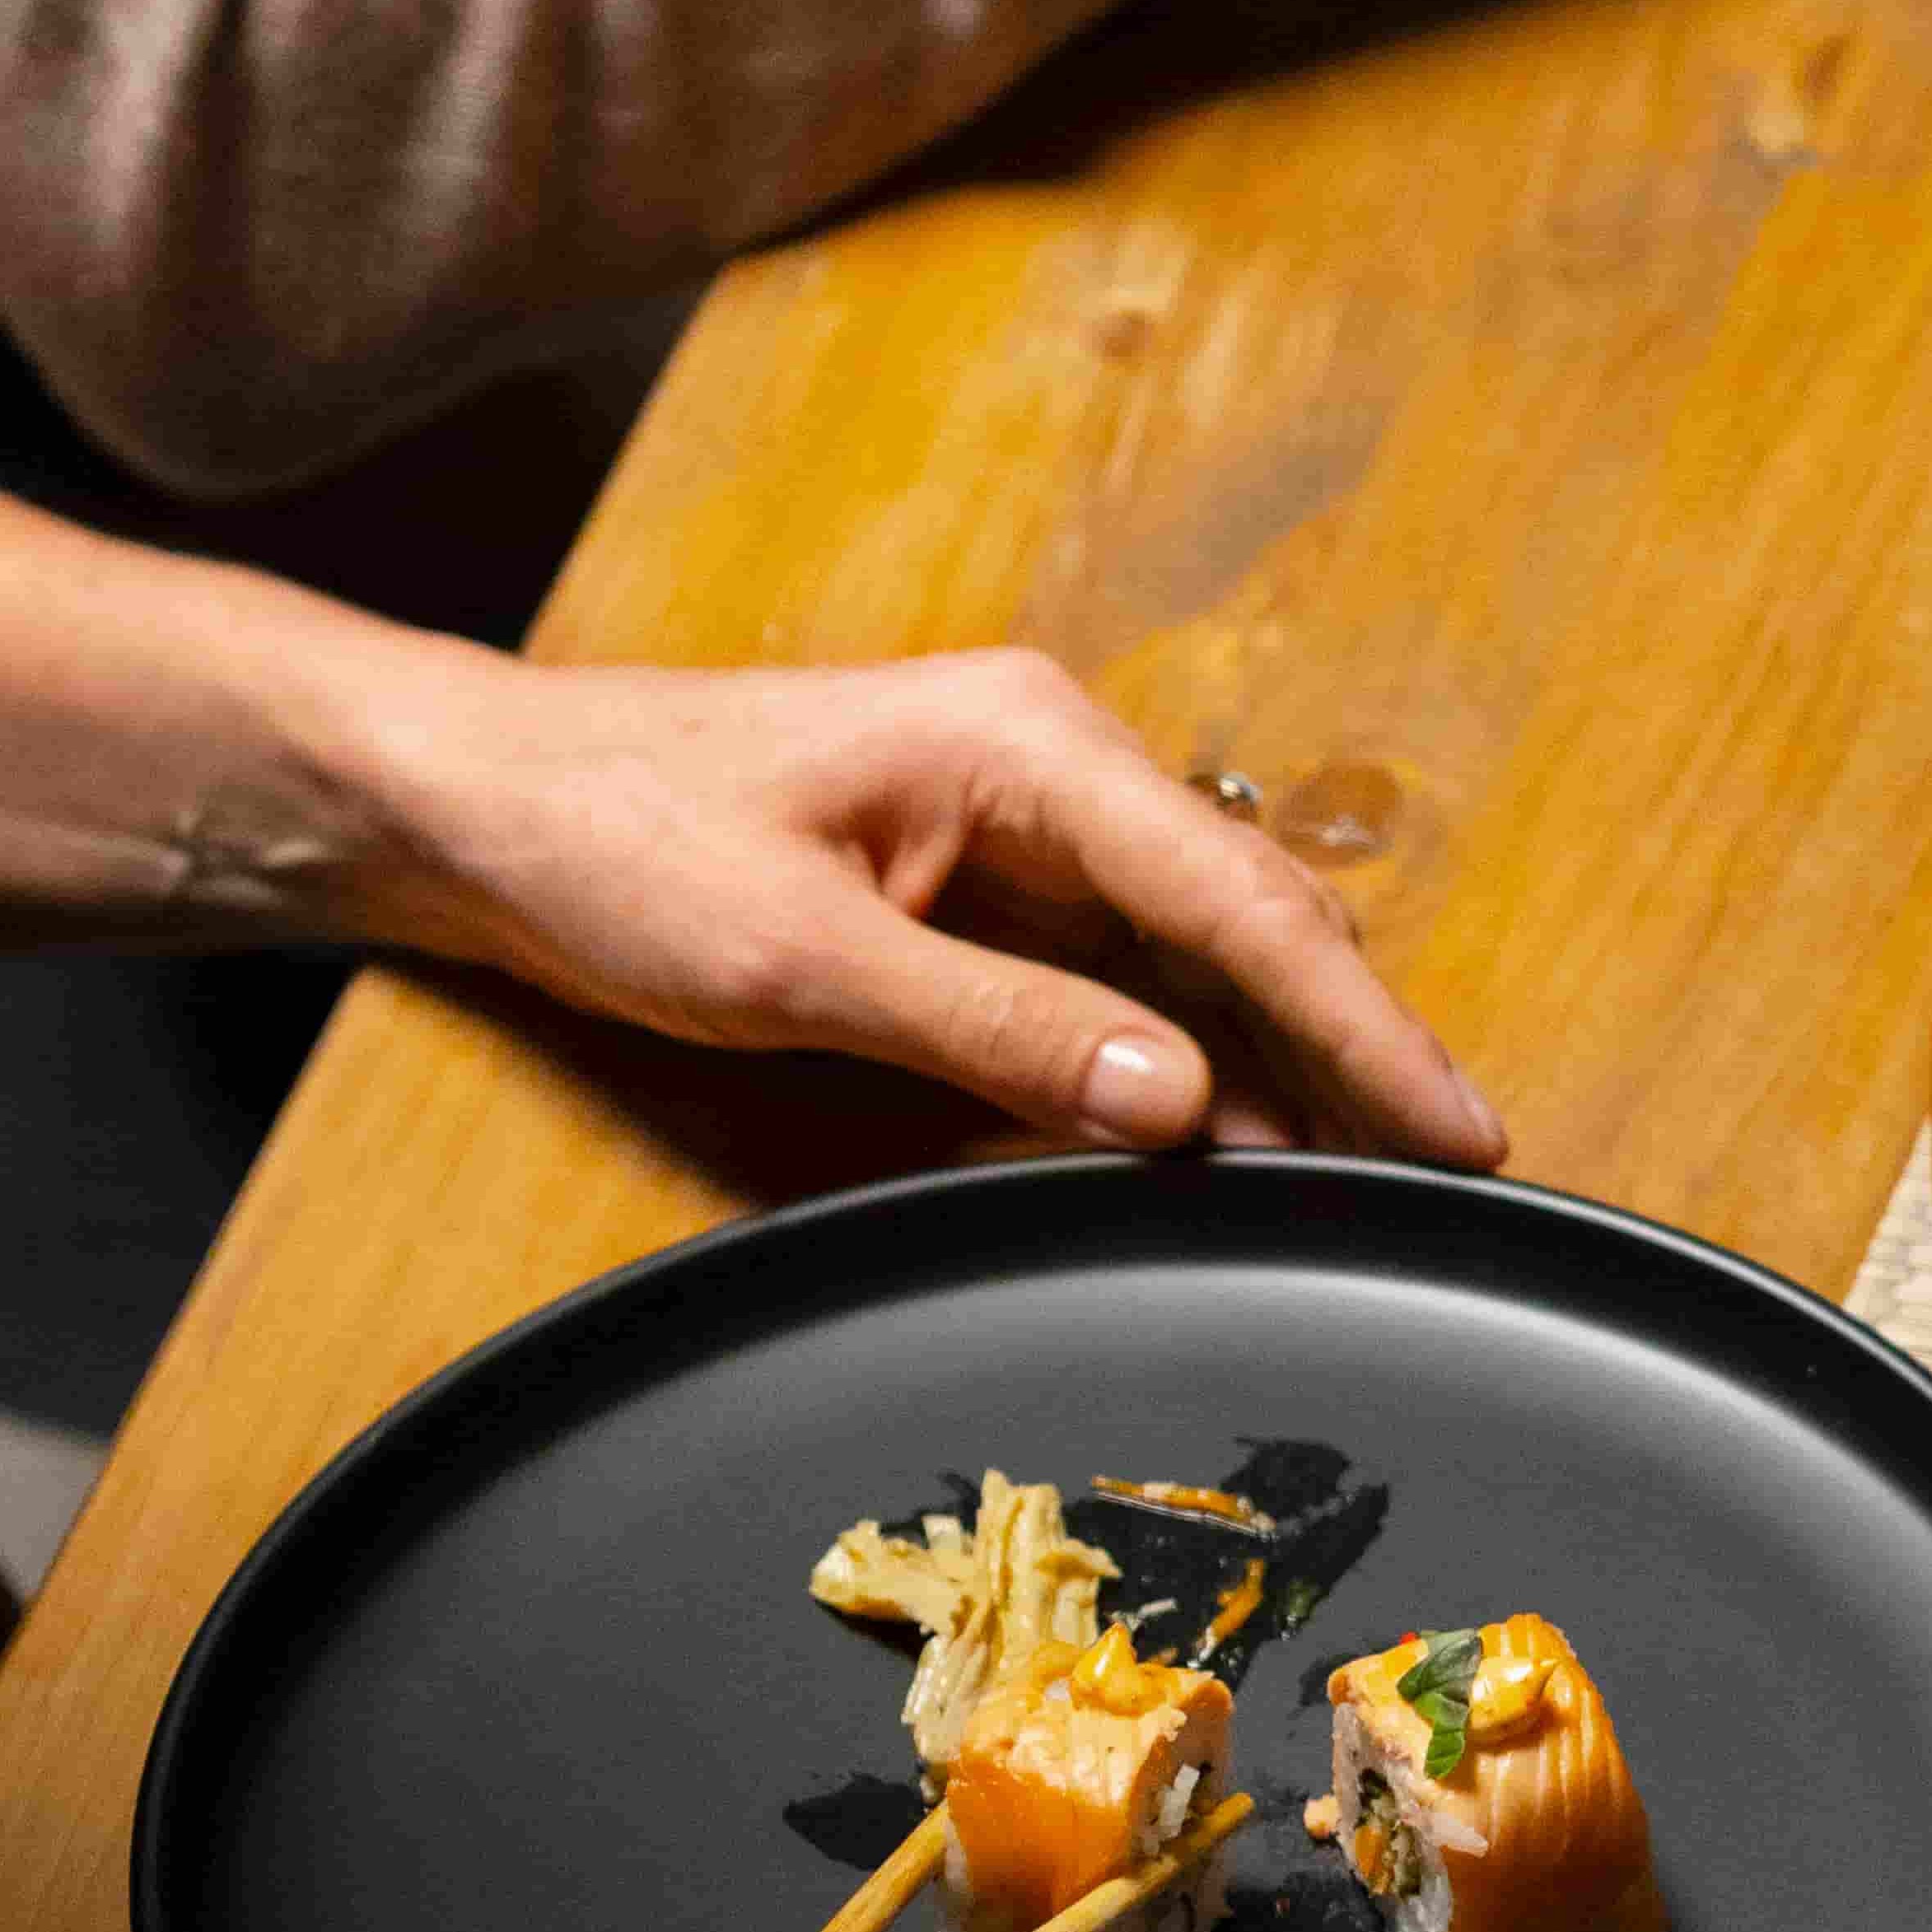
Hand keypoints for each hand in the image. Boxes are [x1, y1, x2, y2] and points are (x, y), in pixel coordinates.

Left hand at [322, 642, 1504, 1161]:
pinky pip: (1131, 988)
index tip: (1458, 1129)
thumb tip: (1177, 1104)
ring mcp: (1030, 833)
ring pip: (1206, 968)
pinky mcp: (994, 893)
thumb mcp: (795, 953)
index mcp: (1031, 745)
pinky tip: (1241, 1149)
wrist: (473, 803)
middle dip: (1359, 1056)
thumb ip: (999, 1026)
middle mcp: (1057, 773)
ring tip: (1370, 1186)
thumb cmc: (607, 840)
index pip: (1244, 906)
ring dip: (1285, 1075)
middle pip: (1255, 933)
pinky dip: (1194, 1073)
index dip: (1366, 1030)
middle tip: (1454, 1179)